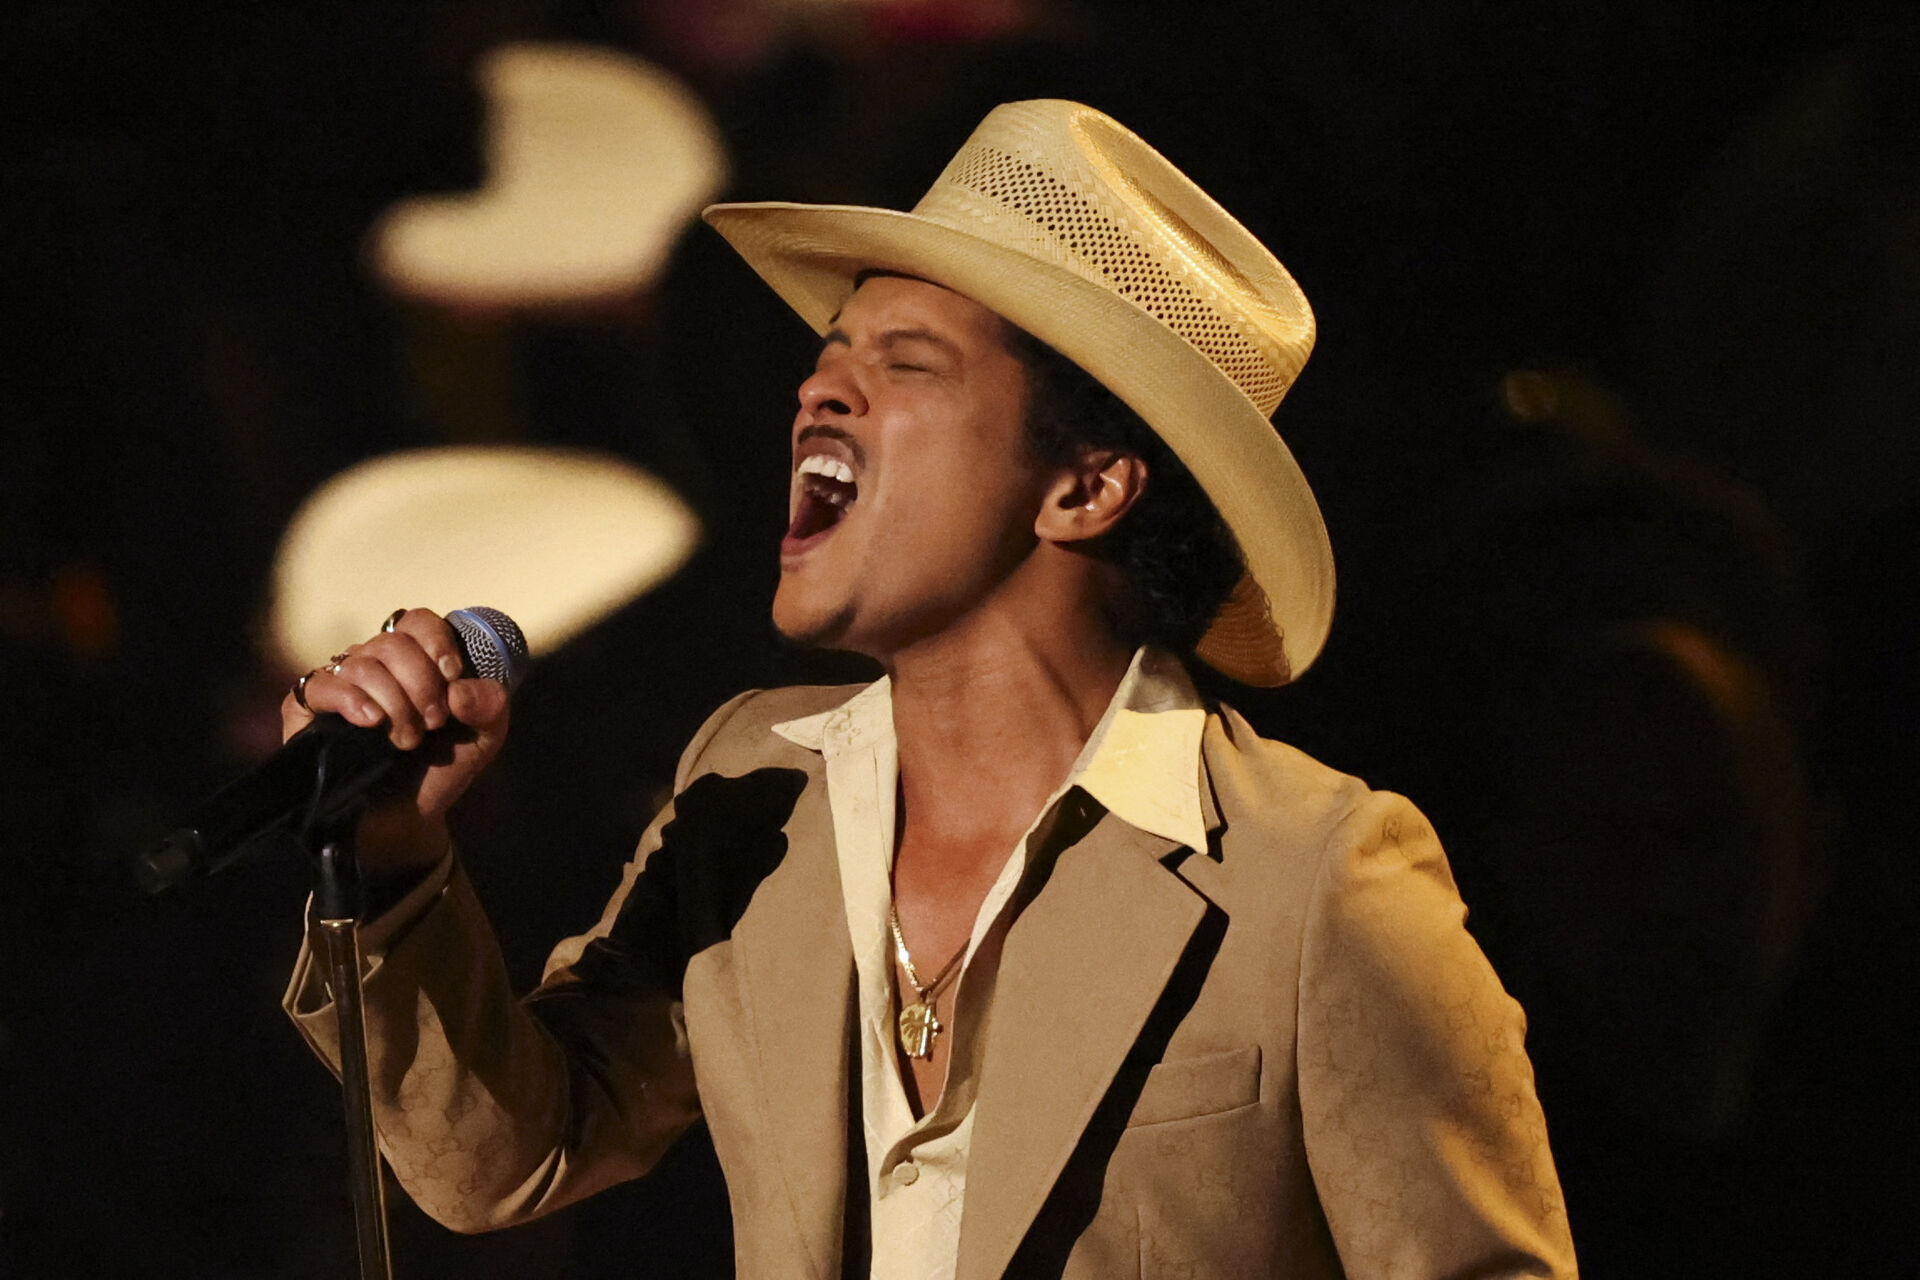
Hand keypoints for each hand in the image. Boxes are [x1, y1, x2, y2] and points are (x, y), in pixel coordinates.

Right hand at [280, 608, 509, 877]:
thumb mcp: (484, 737)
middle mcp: (374, 664)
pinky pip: (320, 684)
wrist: (408, 817)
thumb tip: (459, 689)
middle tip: (434, 723)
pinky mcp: (307, 709)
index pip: (418, 622)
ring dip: (394, 702)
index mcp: (414, 659)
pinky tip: (370, 723)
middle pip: (392, 642)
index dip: (436, 642)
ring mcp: (339, 683)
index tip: (451, 676)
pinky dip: (350, 699)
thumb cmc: (442, 768)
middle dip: (421, 683)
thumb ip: (490, 705)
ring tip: (407, 740)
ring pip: (362, 664)